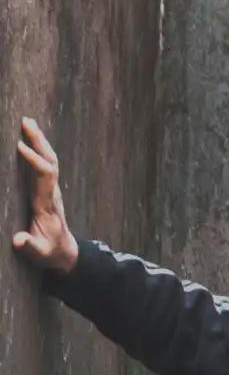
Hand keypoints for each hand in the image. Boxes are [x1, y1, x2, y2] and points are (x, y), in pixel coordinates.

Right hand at [13, 117, 78, 273]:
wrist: (64, 253)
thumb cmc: (50, 252)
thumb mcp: (39, 252)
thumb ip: (29, 246)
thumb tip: (18, 240)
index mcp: (47, 203)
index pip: (45, 175)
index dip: (35, 160)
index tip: (20, 147)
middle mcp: (52, 193)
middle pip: (50, 161)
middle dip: (39, 141)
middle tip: (27, 121)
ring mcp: (51, 191)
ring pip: (50, 161)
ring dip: (40, 142)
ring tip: (28, 122)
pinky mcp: (47, 191)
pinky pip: (46, 166)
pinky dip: (39, 150)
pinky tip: (30, 139)